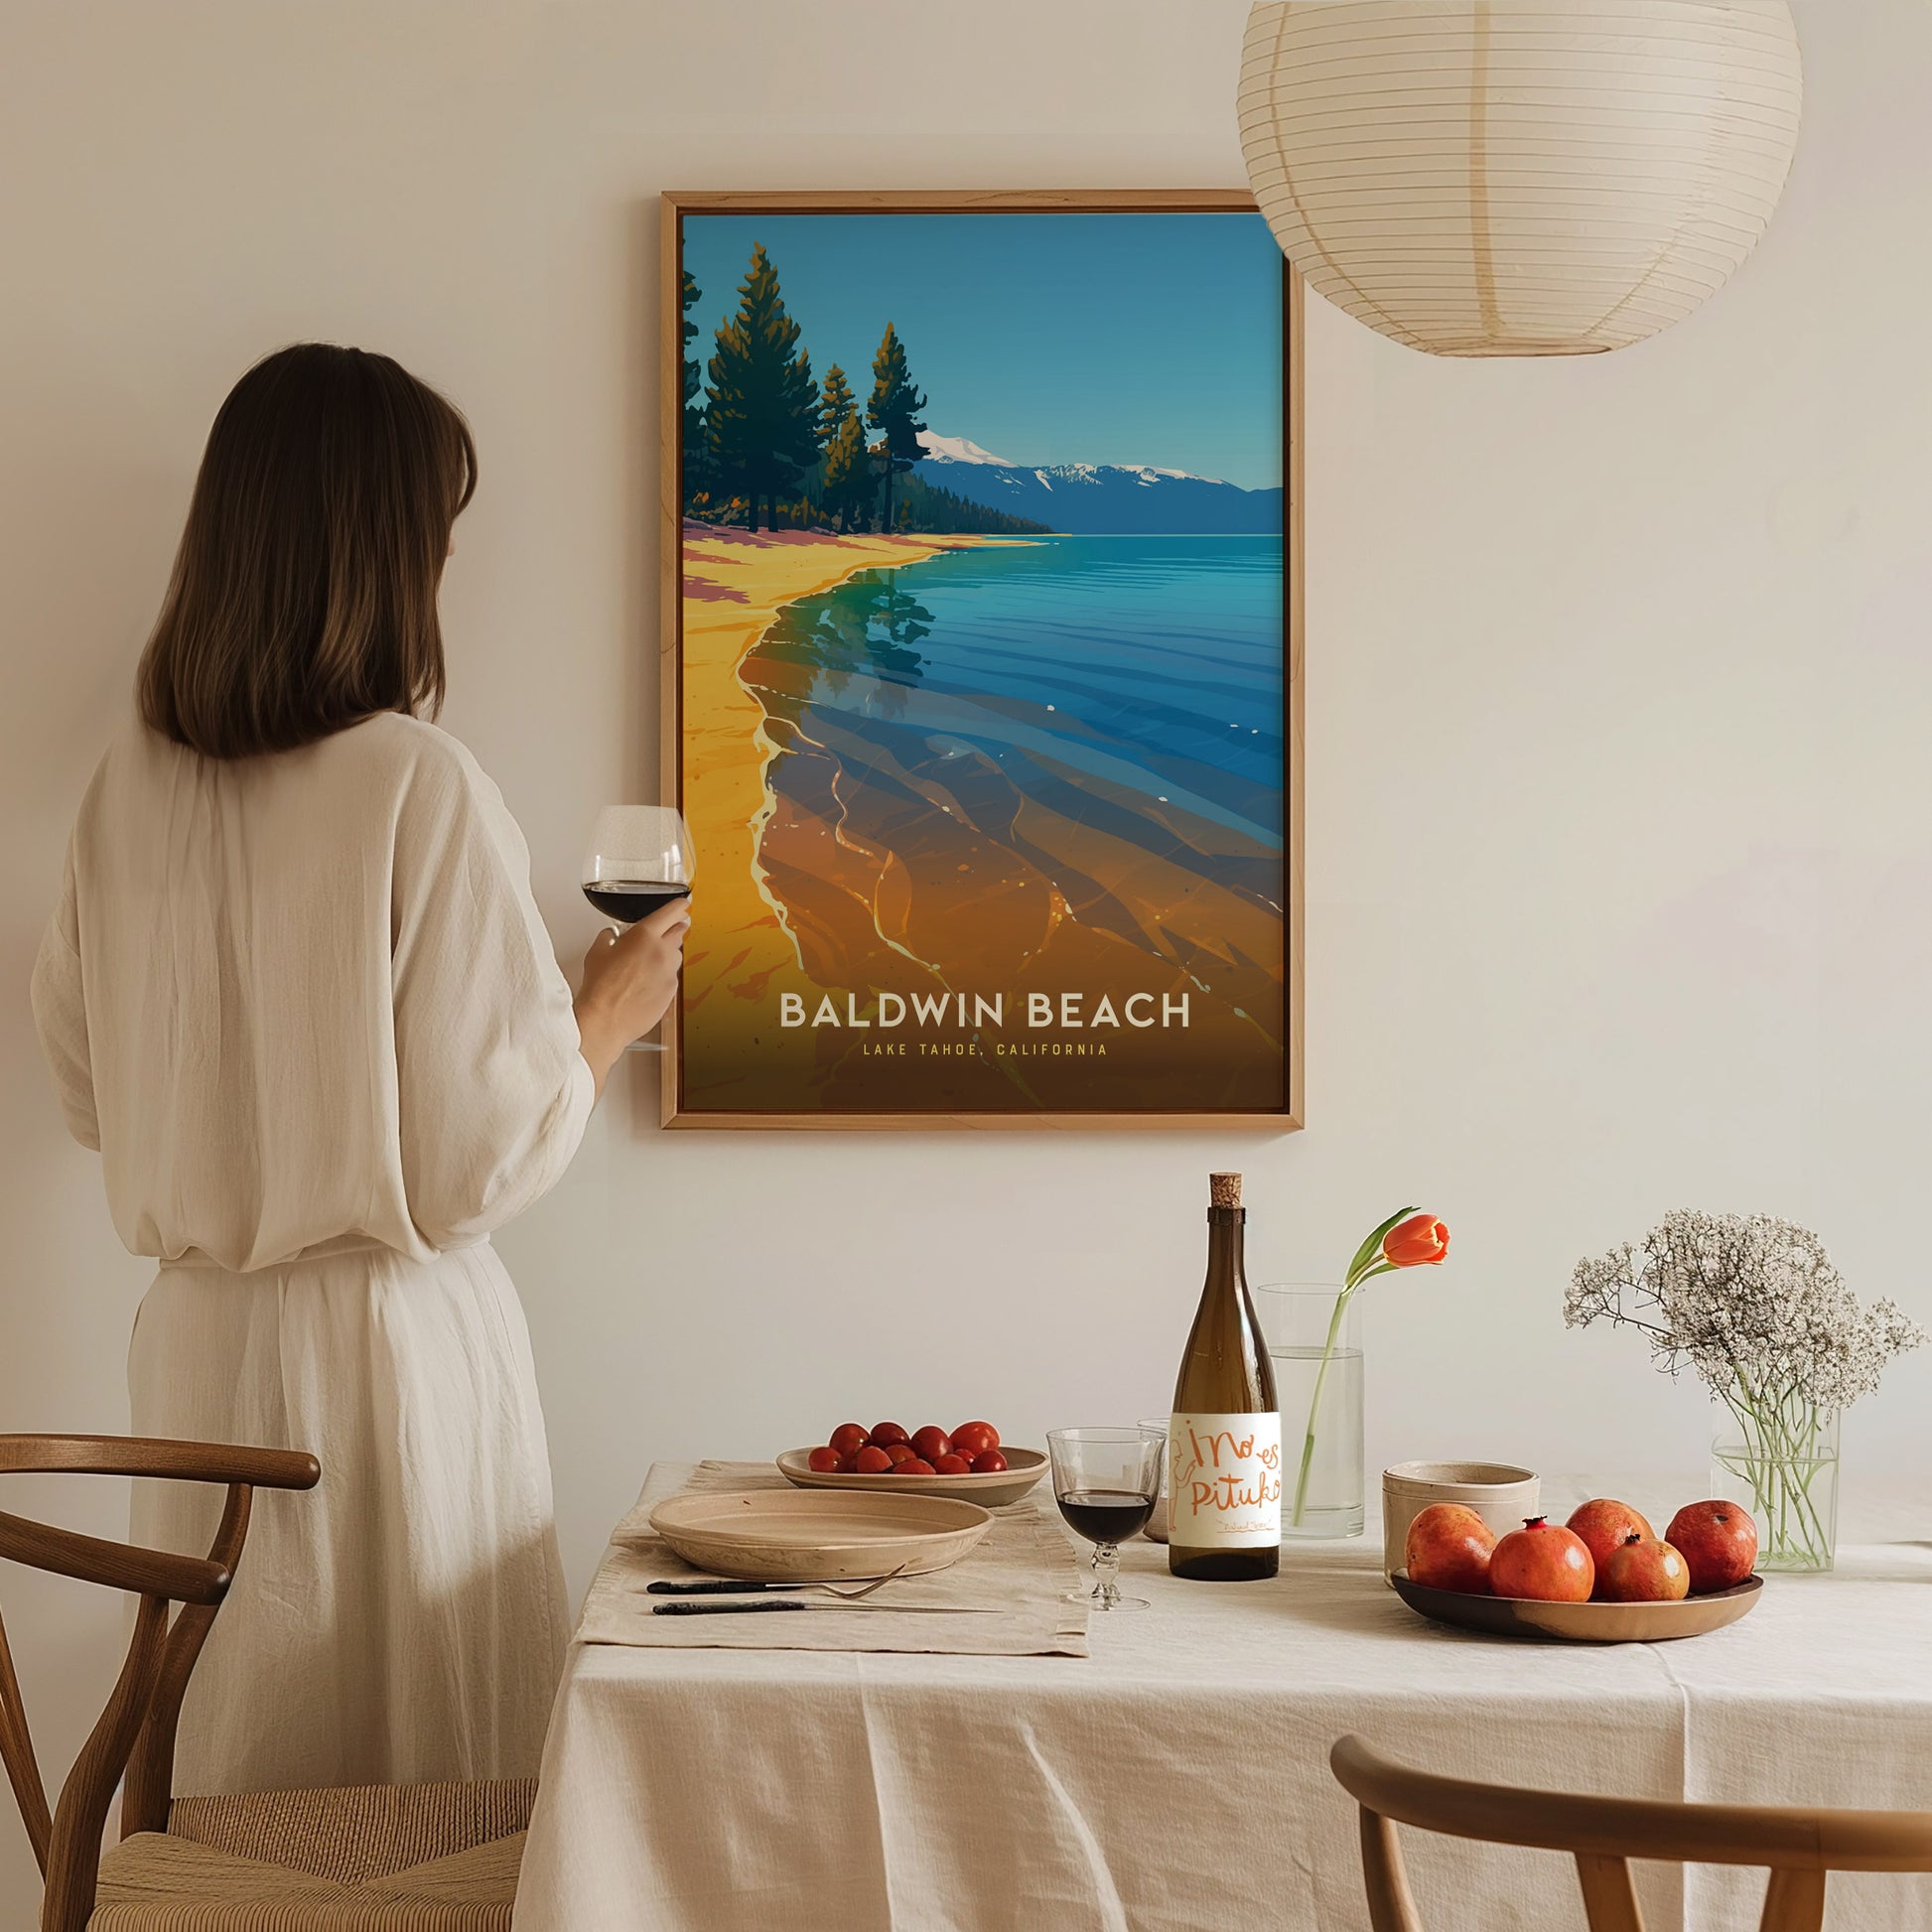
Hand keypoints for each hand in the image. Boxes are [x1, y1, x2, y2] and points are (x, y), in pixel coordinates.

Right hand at [574, 896, 690, 1095]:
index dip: (679, 906)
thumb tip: (611, 935)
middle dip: (674, 929)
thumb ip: (609, 937)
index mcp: (644, 936)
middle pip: (679, 932)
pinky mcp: (672, 992)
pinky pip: (672, 977)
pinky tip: (646, 984)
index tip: (683, 904)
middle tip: (667, 931)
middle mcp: (662, 952)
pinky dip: (663, 976)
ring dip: (667, 954)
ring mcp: (669, 973)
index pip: (671, 912)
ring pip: (676, 956)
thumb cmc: (600, 988)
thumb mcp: (597, 952)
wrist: (605, 1020)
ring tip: (648, 963)